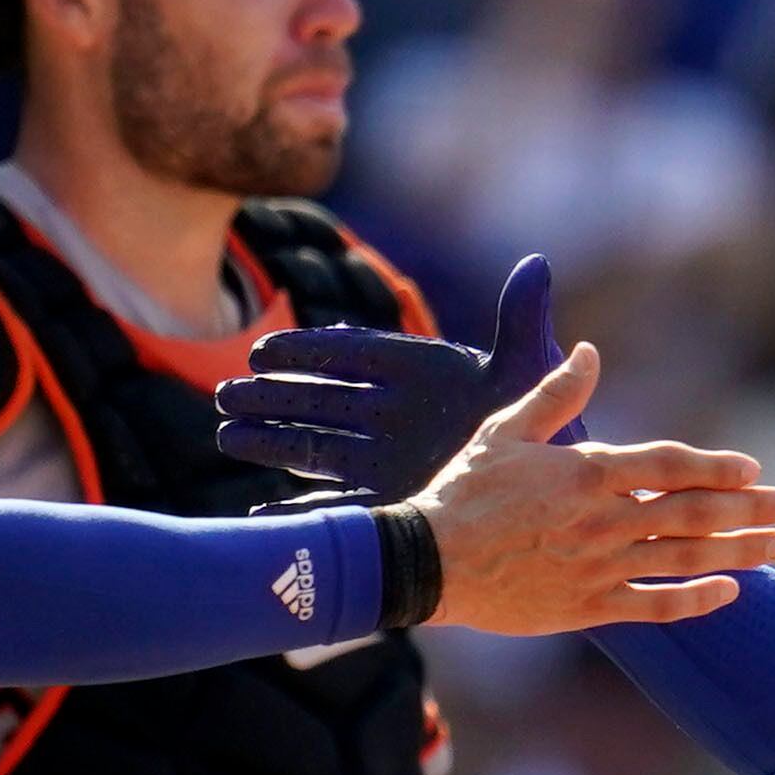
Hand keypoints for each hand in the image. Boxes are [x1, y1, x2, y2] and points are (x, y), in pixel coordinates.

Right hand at [213, 254, 571, 499]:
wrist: (550, 486)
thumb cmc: (543, 421)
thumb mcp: (531, 369)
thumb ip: (521, 319)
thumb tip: (536, 265)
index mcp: (420, 372)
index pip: (352, 353)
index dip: (306, 351)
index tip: (263, 352)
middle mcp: (394, 414)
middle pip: (321, 401)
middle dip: (273, 398)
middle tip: (225, 394)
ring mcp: (389, 459)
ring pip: (318, 448)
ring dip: (272, 443)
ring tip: (228, 435)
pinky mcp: (393, 501)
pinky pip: (339, 505)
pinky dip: (301, 510)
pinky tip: (260, 510)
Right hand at [410, 348, 774, 633]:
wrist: (428, 562)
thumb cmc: (464, 492)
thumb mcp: (506, 430)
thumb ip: (557, 394)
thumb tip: (591, 353)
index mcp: (588, 472)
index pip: (670, 466)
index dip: (716, 467)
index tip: (752, 470)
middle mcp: (605, 520)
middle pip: (695, 512)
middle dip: (750, 509)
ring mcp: (600, 566)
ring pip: (687, 559)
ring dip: (741, 552)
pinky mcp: (588, 606)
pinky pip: (656, 606)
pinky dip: (697, 600)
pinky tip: (730, 592)